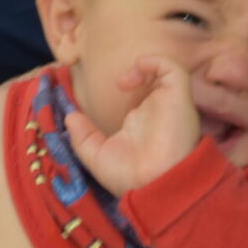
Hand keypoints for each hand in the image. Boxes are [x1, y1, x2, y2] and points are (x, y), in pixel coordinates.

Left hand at [64, 55, 200, 195]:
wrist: (157, 185)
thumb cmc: (130, 178)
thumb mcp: (97, 157)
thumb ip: (82, 136)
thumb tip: (69, 116)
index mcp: (140, 124)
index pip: (134, 99)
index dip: (120, 89)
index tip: (99, 90)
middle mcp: (155, 111)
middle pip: (150, 82)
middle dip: (133, 74)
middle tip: (115, 82)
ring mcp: (167, 103)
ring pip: (164, 72)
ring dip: (143, 67)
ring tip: (123, 82)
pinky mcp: (178, 96)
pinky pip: (172, 68)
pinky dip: (153, 62)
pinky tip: (135, 73)